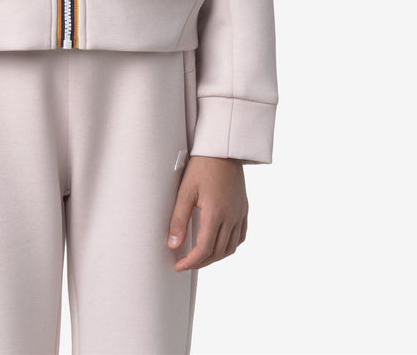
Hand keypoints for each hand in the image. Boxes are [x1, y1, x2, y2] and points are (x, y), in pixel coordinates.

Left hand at [167, 155, 247, 270]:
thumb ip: (179, 219)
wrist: (222, 149)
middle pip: (218, 252)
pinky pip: (240, 235)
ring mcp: (239, 213)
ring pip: (231, 247)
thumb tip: (173, 244)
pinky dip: (230, 245)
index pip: (204, 249)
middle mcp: (231, 217)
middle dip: (201, 262)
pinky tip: (220, 243)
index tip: (179, 266)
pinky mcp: (243, 208)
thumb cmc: (202, 166)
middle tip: (186, 263)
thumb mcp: (185, 190)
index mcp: (215, 213)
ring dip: (216, 256)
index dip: (190, 262)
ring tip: (200, 257)